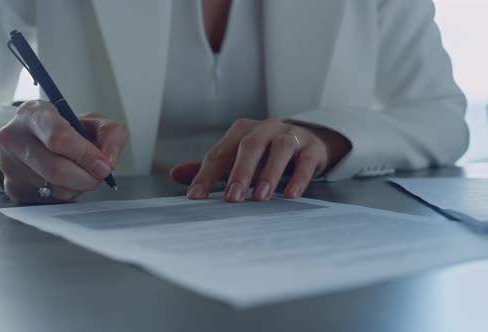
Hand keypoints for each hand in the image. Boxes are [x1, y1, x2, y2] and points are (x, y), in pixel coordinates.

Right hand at [0, 100, 127, 203]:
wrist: (32, 140)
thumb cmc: (65, 129)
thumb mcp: (92, 121)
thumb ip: (111, 134)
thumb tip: (109, 161)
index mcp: (33, 113)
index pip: (58, 138)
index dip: (85, 155)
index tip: (104, 166)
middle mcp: (13, 137)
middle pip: (56, 169)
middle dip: (86, 177)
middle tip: (99, 175)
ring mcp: (8, 164)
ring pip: (54, 188)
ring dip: (78, 187)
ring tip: (81, 173)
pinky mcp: (12, 187)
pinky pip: (47, 200)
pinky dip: (65, 194)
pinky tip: (65, 181)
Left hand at [171, 118, 350, 201]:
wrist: (307, 142)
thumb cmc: (265, 153)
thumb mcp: (237, 158)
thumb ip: (211, 167)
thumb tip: (175, 175)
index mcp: (242, 130)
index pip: (220, 152)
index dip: (206, 174)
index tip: (195, 197)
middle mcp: (265, 128)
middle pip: (250, 145)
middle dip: (240, 172)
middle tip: (232, 199)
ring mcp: (291, 135)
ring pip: (280, 148)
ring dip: (269, 173)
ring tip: (261, 197)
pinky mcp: (312, 147)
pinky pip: (306, 160)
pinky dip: (298, 177)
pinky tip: (291, 194)